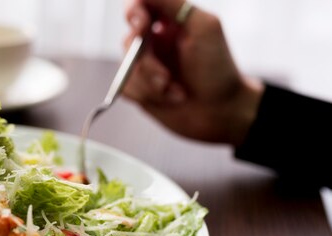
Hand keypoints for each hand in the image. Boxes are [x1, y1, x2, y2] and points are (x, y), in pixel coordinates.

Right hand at [122, 0, 263, 146]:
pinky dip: (147, 95)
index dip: (133, 12)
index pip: (139, 5)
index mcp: (170, 21)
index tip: (141, 26)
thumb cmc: (218, 71)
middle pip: (129, 39)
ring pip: (126, 66)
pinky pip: (125, 87)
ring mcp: (146, 66)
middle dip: (147, 61)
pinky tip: (171, 99)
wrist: (220, 113)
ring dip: (151, 82)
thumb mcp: (203, 27)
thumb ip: (174, 3)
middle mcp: (155, 42)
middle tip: (165, 77)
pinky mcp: (140, 89)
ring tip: (176, 92)